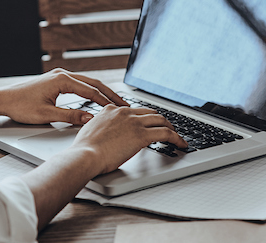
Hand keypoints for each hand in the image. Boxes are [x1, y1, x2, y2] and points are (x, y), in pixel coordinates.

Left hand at [0, 68, 128, 125]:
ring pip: (87, 83)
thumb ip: (70, 116)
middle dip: (110, 94)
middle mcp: (62, 75)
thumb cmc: (20, 106)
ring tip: (114, 102)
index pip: (91, 91)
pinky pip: (79, 84)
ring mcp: (59, 76)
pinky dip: (91, 91)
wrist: (3, 99)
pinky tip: (97, 99)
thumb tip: (91, 118)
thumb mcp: (47, 115)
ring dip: (101, 92)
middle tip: (125, 104)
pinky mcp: (56, 81)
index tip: (120, 109)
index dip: (107, 101)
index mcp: (62, 80)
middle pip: (93, 83)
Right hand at [71, 105, 187, 174]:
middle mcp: (124, 112)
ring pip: (161, 120)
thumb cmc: (84, 149)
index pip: (134, 110)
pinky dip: (176, 138)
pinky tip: (181, 144)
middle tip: (167, 128)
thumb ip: (102, 128)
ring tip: (176, 137)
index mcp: (111, 109)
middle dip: (161, 120)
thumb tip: (106, 135)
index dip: (144, 117)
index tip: (149, 123)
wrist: (85, 155)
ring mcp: (134, 122)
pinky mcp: (142, 135)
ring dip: (171, 128)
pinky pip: (166, 133)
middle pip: (150, 112)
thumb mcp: (91, 131)